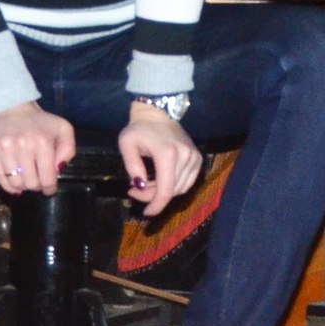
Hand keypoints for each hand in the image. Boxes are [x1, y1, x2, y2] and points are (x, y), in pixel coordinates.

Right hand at [0, 102, 75, 196]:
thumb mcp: (63, 129)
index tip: (50, 188)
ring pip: (15, 183)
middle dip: (37, 186)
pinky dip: (8, 185)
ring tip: (26, 179)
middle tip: (38, 180)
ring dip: (23, 185)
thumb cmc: (39, 121)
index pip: (47, 179)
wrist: (11, 105)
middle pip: (31, 184)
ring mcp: (4, 149)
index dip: (50, 188)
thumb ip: (68, 150)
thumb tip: (58, 170)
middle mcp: (22, 146)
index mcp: (42, 142)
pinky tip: (15, 182)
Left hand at [120, 101, 201, 217]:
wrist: (159, 112)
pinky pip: (188, 181)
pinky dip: (175, 186)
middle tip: (136, 190)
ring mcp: (194, 157)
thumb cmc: (140, 128)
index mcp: (167, 154)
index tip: (145, 213)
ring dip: (163, 191)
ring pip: (180, 188)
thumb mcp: (127, 144)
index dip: (156, 206)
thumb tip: (139, 185)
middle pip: (172, 191)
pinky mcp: (197, 157)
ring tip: (147, 183)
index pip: (165, 191)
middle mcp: (185, 157)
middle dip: (153, 197)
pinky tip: (161, 180)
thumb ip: (132, 167)